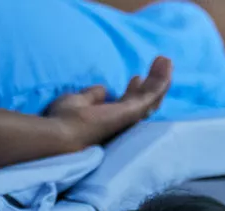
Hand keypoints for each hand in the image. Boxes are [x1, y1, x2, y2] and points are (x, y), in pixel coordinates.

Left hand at [46, 56, 171, 149]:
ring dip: (160, 79)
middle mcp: (121, 125)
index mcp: (107, 123)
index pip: (125, 107)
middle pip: (143, 104)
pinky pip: (151, 94)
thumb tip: (103, 89)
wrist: (59, 134)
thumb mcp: (77, 102)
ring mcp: (128, 120)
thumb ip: (91, 96)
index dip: (132, 91)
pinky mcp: (132, 112)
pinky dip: (160, 80)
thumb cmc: (62, 122)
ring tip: (165, 61)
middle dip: (151, 84)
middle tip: (159, 65)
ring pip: (151, 99)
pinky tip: (165, 64)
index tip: (135, 78)